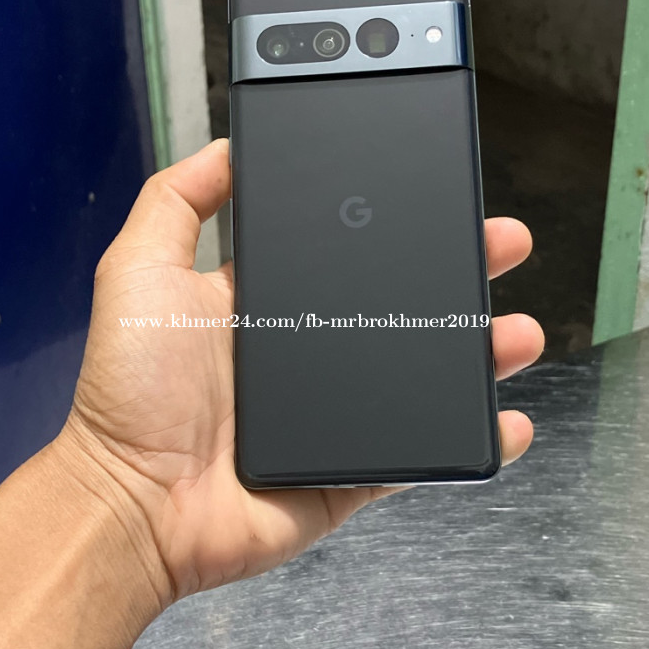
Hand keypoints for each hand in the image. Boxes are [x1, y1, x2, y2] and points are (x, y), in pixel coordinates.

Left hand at [64, 140, 543, 605]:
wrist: (134, 503)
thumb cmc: (129, 392)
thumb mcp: (139, 270)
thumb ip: (176, 201)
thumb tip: (229, 145)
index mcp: (268, 302)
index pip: (347, 249)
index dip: (395, 219)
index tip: (438, 190)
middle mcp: (308, 352)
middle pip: (402, 304)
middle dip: (460, 273)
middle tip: (502, 245)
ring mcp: (336, 415)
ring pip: (427, 374)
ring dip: (482, 352)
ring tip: (519, 331)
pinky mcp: (351, 473)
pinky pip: (422, 453)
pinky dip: (471, 440)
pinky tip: (507, 420)